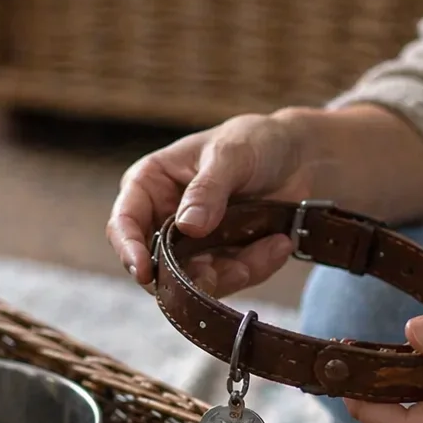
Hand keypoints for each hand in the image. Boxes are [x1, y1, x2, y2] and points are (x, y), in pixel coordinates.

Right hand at [107, 111, 315, 296]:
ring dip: (235, 272)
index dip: (129, 250)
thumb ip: (208, 189)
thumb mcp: (230, 155)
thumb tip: (187, 226)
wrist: (298, 157)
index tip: (144, 271)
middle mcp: (163, 220)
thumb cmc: (254, 142)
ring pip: (197, 281)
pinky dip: (258, 266)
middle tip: (235, 270)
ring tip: (274, 244)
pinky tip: (280, 243)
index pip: (124, 223)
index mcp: (150, 185)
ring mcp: (192, 245)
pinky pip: (230, 279)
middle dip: (194, 275)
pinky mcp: (220, 260)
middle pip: (158, 266)